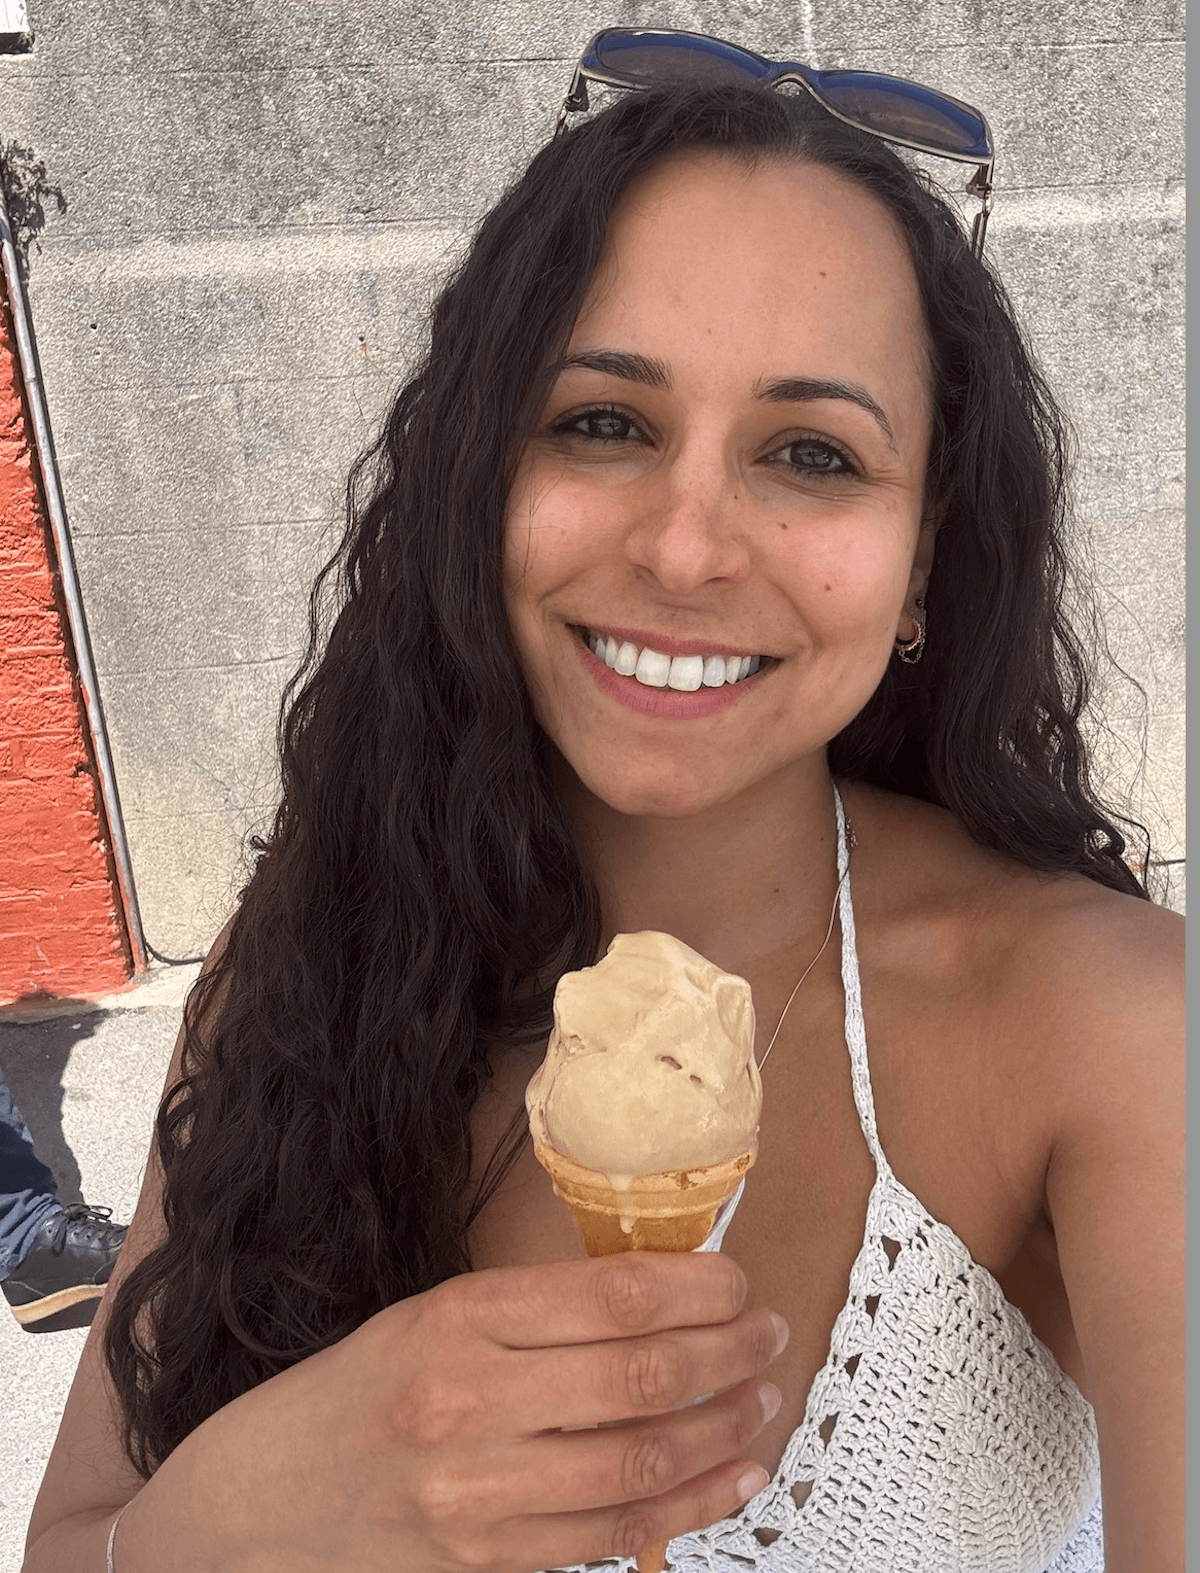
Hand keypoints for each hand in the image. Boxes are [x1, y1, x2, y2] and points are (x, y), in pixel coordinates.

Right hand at [144, 1251, 785, 1572]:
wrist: (250, 1511)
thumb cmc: (345, 1399)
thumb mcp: (424, 1320)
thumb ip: (528, 1314)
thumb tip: (651, 1298)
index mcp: (454, 1322)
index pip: (609, 1297)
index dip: (695, 1287)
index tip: (736, 1281)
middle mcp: (469, 1405)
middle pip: (640, 1377)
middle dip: (728, 1354)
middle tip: (769, 1334)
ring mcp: (480, 1496)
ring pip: (640, 1460)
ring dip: (723, 1429)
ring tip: (764, 1399)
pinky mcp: (488, 1563)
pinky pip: (613, 1532)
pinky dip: (689, 1504)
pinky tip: (734, 1476)